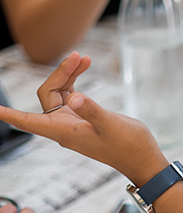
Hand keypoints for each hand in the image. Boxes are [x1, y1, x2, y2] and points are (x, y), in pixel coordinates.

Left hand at [0, 52, 167, 186]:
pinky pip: (71, 95)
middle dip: (60, 73)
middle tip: (80, 56)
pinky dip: (75, 81)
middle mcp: (63, 126)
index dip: (8, 115)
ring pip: (60, 92)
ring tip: (85, 58)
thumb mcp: (110, 125)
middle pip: (48, 94)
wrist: (140, 156)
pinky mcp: (83, 118)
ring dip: (69, 74)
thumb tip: (74, 97)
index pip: (27, 121)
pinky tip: (85, 70)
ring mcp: (73, 122)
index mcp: (64, 131)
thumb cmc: (127, 145)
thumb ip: (91, 111)